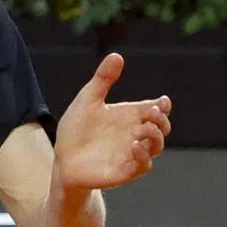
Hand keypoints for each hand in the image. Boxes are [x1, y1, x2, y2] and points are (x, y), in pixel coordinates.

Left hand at [53, 53, 171, 190]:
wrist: (62, 157)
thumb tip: (117, 55)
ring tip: (142, 129)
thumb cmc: (77, 128)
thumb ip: (103, 79)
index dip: (163, 106)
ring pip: (156, 147)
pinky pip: (143, 166)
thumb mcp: (88, 100)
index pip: (155, 109)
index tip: (163, 101)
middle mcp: (134, 134)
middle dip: (162, 120)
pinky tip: (135, 147)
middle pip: (161, 128)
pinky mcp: (125, 170)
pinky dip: (143, 157)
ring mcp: (131, 153)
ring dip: (154, 137)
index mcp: (129, 116)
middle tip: (153, 112)